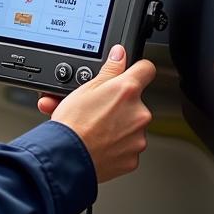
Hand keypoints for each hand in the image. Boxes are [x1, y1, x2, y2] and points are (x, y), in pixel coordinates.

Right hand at [38, 45, 155, 182]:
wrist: (67, 157)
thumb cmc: (73, 124)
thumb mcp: (85, 88)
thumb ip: (109, 69)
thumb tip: (119, 55)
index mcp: (127, 91)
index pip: (146, 69)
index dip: (138, 70)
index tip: (132, 73)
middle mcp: (139, 113)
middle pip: (136, 102)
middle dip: (120, 105)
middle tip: (99, 110)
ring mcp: (138, 137)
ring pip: (132, 126)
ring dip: (118, 127)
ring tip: (95, 129)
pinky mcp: (133, 158)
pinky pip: (128, 147)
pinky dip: (116, 146)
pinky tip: (100, 143)